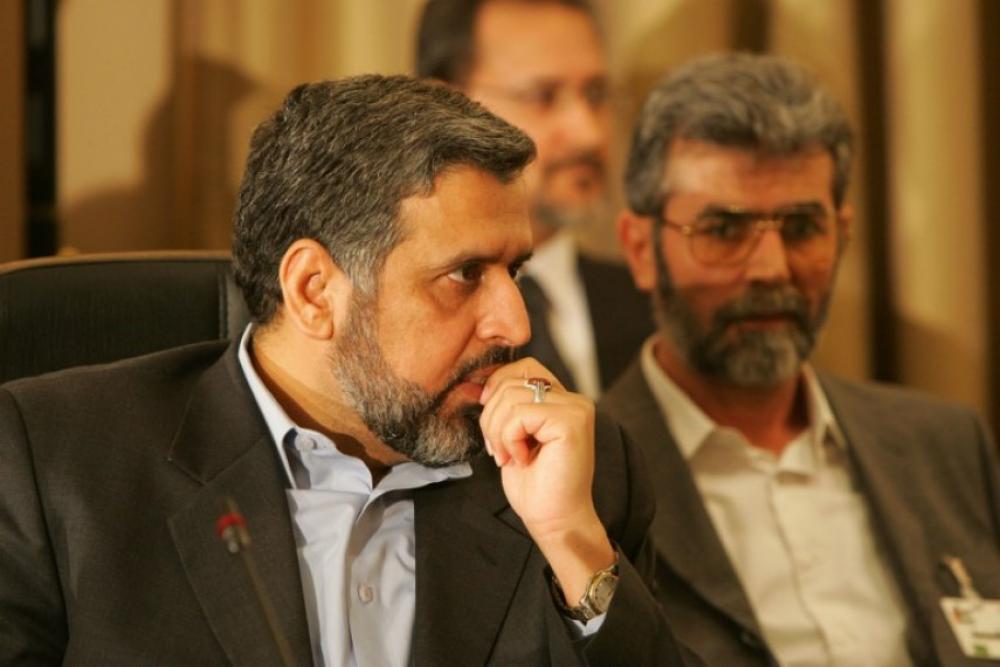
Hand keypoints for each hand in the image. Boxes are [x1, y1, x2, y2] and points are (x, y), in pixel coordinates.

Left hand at [479, 358, 614, 603]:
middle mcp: (574, 399)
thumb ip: (504, 405)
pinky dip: (510, 439)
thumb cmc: (534, 484)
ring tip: (510, 456)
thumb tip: (475, 383)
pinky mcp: (571, 422)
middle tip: (499, 450)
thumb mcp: (511, 435)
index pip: (522, 367)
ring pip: (511, 398)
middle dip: (492, 417)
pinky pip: (520, 414)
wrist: (553, 520)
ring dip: (499, 432)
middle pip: (512, 381)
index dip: (497, 388)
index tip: (491, 424)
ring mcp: (576, 409)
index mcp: (562, 399)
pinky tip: (522, 459)